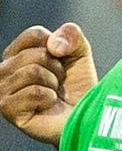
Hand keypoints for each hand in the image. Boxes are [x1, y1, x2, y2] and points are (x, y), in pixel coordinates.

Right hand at [0, 23, 97, 146]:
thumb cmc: (77, 85)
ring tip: (53, 93)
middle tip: (59, 82)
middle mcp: (4, 70)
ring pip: (32, 71)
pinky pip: (33, 92)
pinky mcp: (7, 109)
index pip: (34, 34)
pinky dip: (49, 97)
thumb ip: (70, 35)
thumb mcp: (79, 52)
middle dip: (57, 68)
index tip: (62, 61)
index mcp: (17, 53)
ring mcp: (2, 90)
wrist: (84, 115)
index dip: (57, 47)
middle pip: (35, 54)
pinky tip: (48, 104)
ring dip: (53, 83)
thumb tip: (53, 45)